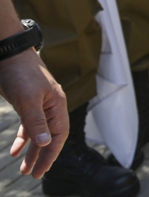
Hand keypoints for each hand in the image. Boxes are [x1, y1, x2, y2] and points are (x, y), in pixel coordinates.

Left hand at [0, 49, 67, 177]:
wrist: (8, 55)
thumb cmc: (21, 75)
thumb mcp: (28, 100)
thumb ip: (37, 122)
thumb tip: (46, 144)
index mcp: (57, 105)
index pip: (59, 135)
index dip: (51, 154)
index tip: (41, 171)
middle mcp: (51, 107)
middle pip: (50, 137)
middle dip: (42, 157)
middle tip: (33, 175)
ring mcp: (39, 106)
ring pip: (39, 134)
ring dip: (32, 151)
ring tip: (24, 168)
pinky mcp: (27, 105)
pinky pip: (29, 126)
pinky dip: (23, 139)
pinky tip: (15, 150)